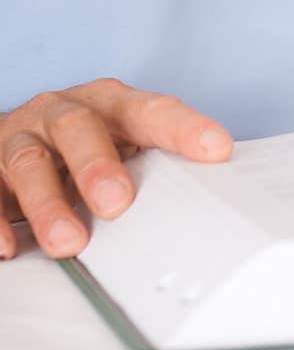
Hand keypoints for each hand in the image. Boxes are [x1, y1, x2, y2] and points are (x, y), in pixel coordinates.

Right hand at [0, 78, 232, 258]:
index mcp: (107, 102)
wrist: (13, 135)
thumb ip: (151, 161)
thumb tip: (206, 191)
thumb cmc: (80, 144)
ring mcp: (21, 137)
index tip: (216, 148)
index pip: (150, 109)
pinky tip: (9, 246)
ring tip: (69, 241)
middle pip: (79, 127)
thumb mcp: (118, 142)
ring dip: (48, 204)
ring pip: (29, 162)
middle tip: (118, 204)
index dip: (183, 127)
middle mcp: (61, 112)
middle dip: (97, 164)